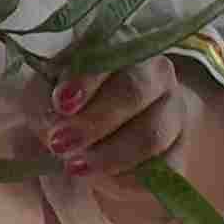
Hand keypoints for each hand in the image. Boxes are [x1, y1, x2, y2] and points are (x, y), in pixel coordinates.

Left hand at [37, 61, 211, 223]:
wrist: (93, 139)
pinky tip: (102, 179)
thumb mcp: (44, 96)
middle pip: (134, 91)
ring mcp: (173, 110)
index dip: (85, 79)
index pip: (109, 54)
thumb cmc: (65, 107)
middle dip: (94, 121)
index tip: (60, 103)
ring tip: (75, 168)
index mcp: (121, 44)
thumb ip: (43, 102)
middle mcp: (155, 71)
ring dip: (110, 155)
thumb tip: (54, 124)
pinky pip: (163, 167)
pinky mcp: (179, 149)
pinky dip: (128, 178)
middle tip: (59, 144)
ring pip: (151, 134)